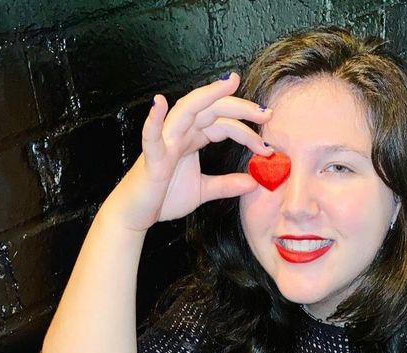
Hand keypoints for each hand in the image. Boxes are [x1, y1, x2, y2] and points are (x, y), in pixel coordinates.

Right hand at [103, 72, 271, 231]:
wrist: (138, 214)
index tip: (267, 146)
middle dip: (239, 108)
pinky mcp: (151, 157)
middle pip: (212, 110)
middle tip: (266, 113)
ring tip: (228, 84)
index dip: (247, 131)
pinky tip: (160, 104)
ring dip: (208, 96)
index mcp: (191, 139)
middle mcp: (179, 134)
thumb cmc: (164, 198)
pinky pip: (151, 136)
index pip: (223, 124)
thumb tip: (254, 183)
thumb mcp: (203, 191)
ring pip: (187, 111)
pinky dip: (154, 120)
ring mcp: (164, 142)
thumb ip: (227, 185)